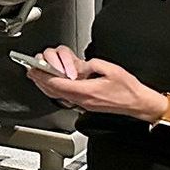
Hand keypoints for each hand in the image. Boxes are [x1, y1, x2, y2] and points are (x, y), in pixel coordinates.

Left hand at [26, 46, 163, 120]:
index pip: (59, 84)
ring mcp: (84, 104)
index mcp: (87, 91)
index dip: (45, 77)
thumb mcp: (110, 70)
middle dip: (41, 81)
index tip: (35, 70)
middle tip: (31, 71)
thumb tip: (81, 65)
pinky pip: (67, 97)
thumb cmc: (128, 90)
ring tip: (37, 77)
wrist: (138, 104)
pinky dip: (57, 89)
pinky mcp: (87, 104)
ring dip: (47, 86)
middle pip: (55, 91)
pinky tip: (54, 84)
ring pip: (60, 95)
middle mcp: (83, 100)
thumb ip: (92, 65)